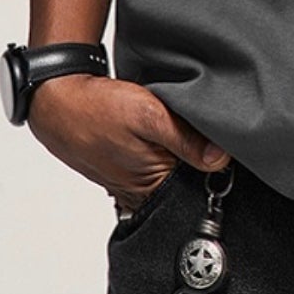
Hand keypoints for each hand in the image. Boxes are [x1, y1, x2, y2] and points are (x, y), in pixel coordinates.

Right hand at [26, 74, 229, 214]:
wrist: (58, 99)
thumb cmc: (98, 108)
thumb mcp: (148, 114)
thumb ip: (186, 138)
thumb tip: (222, 159)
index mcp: (152, 189)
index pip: (201, 194)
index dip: (220, 174)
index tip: (235, 152)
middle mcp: (144, 194)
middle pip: (190, 186)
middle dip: (206, 166)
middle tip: (219, 137)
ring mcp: (136, 182)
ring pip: (176, 175)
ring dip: (188, 157)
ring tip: (198, 132)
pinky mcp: (130, 168)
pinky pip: (161, 165)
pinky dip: (170, 152)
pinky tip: (175, 132)